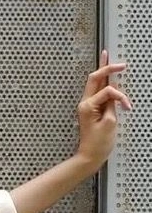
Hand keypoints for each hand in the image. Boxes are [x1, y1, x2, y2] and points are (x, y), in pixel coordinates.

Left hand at [77, 49, 132, 168]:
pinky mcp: (91, 109)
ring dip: (103, 70)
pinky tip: (105, 74)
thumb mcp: (109, 123)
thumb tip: (114, 94)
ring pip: (95, 82)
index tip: (128, 106)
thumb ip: (112, 105)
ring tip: (106, 55)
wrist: (89, 157)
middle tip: (116, 59)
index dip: (120, 96)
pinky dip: (104, 81)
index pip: (107, 91)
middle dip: (106, 67)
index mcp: (88, 106)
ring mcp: (87, 106)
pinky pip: (98, 91)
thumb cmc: (98, 144)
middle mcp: (85, 103)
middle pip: (95, 78)